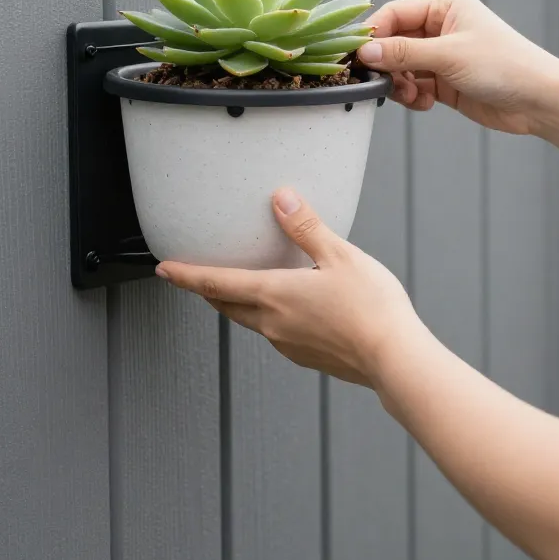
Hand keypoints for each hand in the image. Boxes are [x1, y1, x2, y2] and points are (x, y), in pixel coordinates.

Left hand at [156, 189, 422, 386]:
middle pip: (226, 305)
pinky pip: (275, 332)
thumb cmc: (372, 307)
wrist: (395, 360)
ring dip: (239, 302)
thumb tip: (280, 198)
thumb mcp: (340, 255)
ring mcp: (288, 344)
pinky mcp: (306, 356)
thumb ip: (306, 227)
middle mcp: (272, 324)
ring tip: (242, 286)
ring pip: (250, 320)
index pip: (215, 283)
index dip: (186, 276)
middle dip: (208, 290)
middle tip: (196, 277)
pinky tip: (289, 307)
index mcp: (274, 295)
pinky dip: (269, 316)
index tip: (163, 269)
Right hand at [358, 0, 558, 134]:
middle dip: (388, 64)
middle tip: (383, 83)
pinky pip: (415, 85)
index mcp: (445, 6)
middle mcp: (441, 27)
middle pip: (394, 41)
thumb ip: (403, 53)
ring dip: (400, 83)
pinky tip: (425, 103)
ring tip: (412, 96)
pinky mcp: (445, 81)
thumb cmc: (503, 65)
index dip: (375, 34)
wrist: (539, 101)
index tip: (359, 57)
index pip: (395, 13)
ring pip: (402, 66)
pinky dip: (413, 96)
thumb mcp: (449, 55)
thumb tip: (366, 52)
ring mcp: (442, 55)